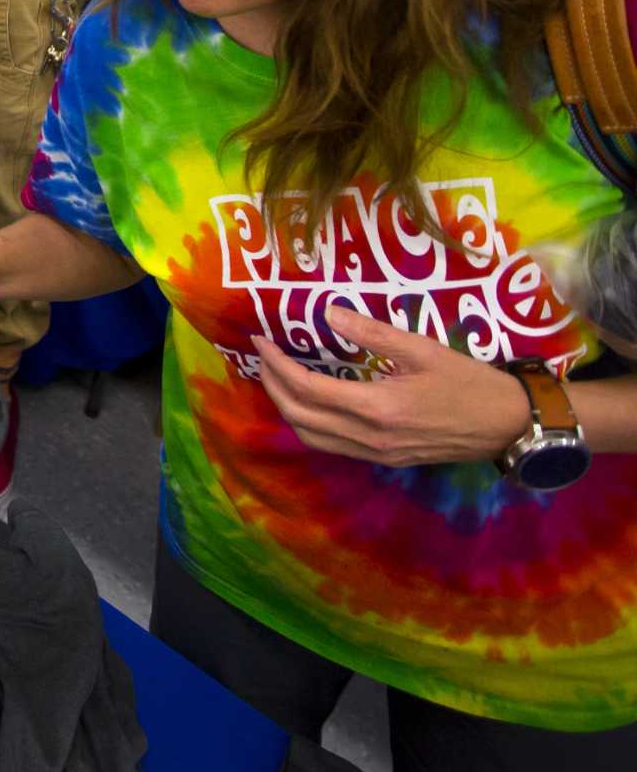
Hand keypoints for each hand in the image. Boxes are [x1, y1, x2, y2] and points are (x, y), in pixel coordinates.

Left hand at [252, 306, 532, 466]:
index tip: (261, 341)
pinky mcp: (386, 459)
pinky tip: (311, 401)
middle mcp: (370, 437)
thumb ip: (373, 333)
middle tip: (264, 357)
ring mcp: (377, 453)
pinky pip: (333, 445)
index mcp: (377, 408)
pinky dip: (311, 424)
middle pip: (300, 417)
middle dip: (273, 386)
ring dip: (288, 408)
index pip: (308, 388)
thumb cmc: (470, 383)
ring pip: (312, 437)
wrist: (510, 426)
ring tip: (279, 377)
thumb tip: (329, 312)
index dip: (277, 365)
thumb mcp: (423, 349)